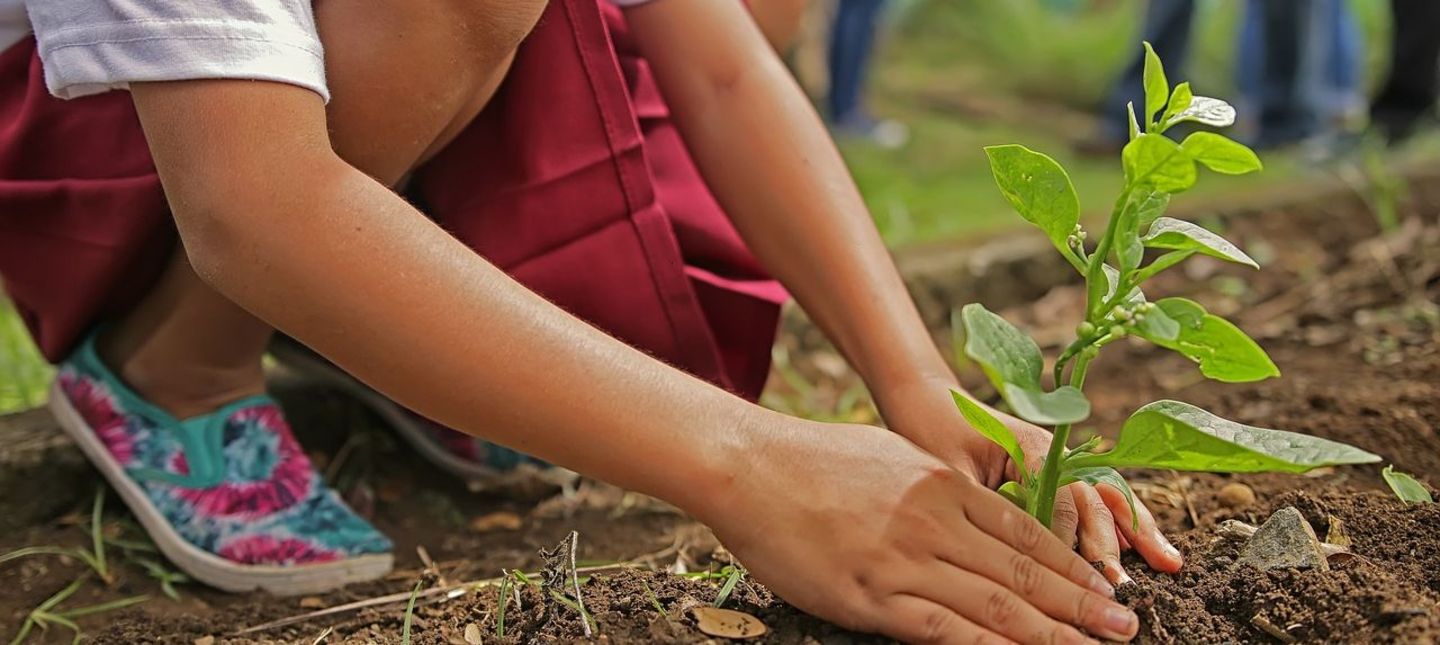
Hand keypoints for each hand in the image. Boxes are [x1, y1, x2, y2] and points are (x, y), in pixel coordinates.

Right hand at [697, 413, 1139, 642]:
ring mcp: (906, 560)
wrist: (749, 465)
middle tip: (1127, 627)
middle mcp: (937, 522)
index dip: (1072, 564)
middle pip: (1025, 571)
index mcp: (943, 485)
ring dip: (1053, 632)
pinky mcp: (873, 595)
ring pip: (998, 605)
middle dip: (1082, 604)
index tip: (1106, 587)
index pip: (1026, 533)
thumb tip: (967, 513)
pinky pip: (945, 631)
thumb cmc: (812, 460)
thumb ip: (935, 489)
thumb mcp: (890, 458)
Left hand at [874, 375, 1183, 584]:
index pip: (1061, 502)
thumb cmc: (931, 432)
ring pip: (1105, 498)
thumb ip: (985, 504)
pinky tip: (1149, 547)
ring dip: (1135, 532)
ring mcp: (1060, 460)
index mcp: (1030, 448)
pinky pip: (1096, 497)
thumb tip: (1011, 551)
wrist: (926, 399)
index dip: (1070, 543)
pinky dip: (1123, 522)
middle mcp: (1054, 452)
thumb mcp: (950, 471)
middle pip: (1092, 501)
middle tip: (1122, 587)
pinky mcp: (1056, 471)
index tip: (1079, 580)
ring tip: (1168, 563)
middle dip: (1110, 546)